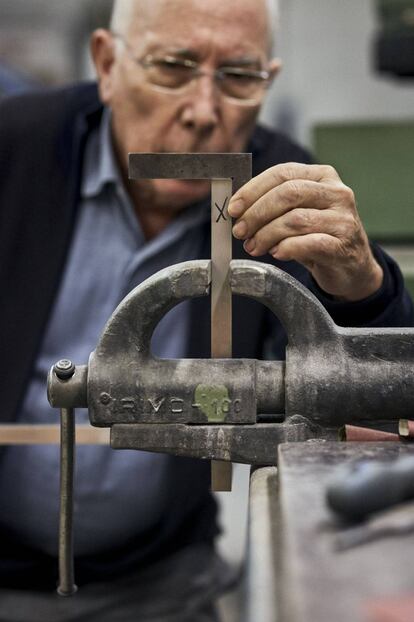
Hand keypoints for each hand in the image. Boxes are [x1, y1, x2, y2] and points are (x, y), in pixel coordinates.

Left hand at [228, 162, 382, 301]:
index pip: (282, 173)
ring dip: (267, 235)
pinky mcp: (343, 245)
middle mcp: (337, 193)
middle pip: (288, 194)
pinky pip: (310, 243)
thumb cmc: (318, 236)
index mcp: (322, 176)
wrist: (351, 267)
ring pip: (295, 220)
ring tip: (254, 246)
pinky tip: (277, 253)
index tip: (233, 208)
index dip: (253, 190)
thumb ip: (274, 207)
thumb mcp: (298, 213)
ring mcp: (343, 219)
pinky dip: (287, 248)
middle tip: (240, 231)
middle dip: (257, 213)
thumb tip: (238, 211)